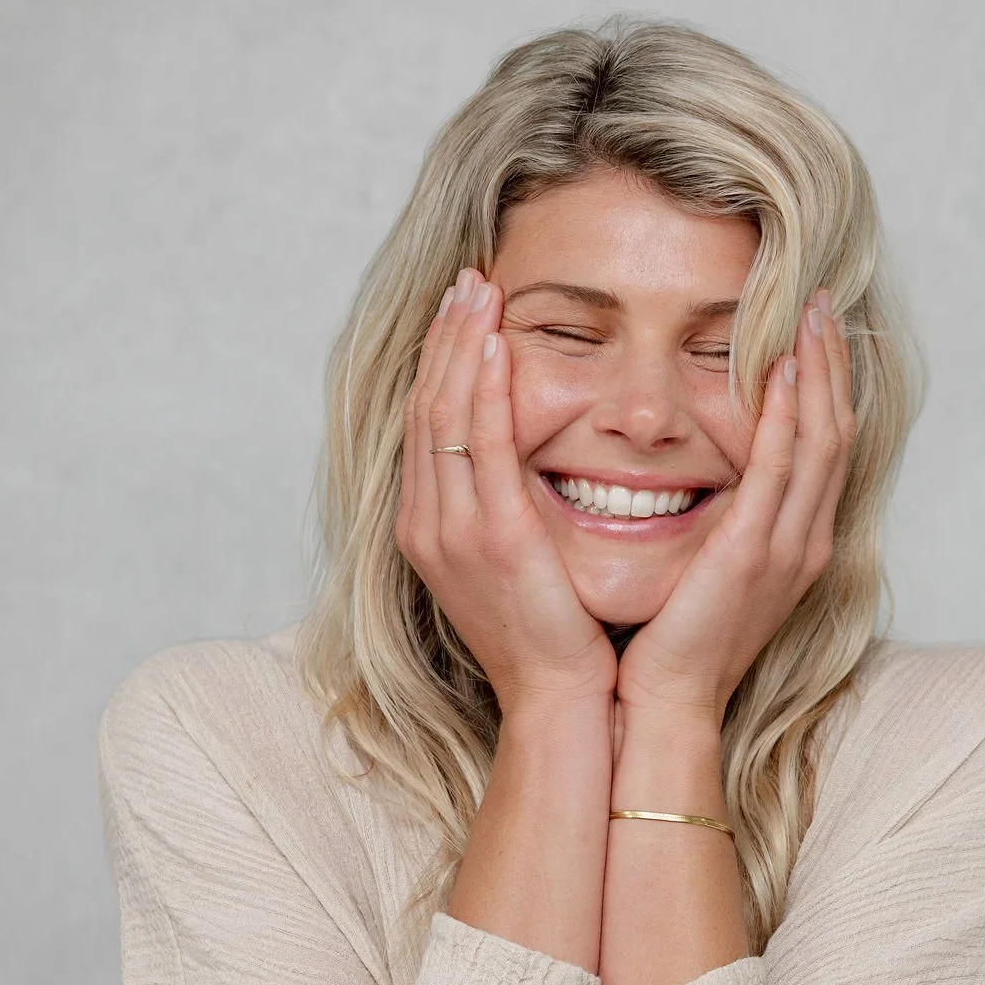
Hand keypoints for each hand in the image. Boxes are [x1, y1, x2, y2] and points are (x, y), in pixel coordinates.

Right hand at [396, 269, 617, 710]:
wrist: (558, 703)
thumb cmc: (551, 639)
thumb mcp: (517, 566)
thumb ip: (505, 513)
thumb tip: (521, 470)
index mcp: (429, 529)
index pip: (426, 424)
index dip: (440, 363)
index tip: (461, 313)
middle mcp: (428, 524)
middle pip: (426, 407)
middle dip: (444, 339)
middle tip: (465, 280)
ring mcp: (454, 530)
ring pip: (445, 414)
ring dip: (461, 345)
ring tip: (478, 291)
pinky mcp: (495, 536)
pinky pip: (482, 445)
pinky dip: (484, 388)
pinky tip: (496, 343)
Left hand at [616, 290, 856, 717]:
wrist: (666, 706)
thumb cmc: (674, 644)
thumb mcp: (708, 571)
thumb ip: (720, 522)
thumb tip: (704, 476)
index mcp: (796, 544)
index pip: (823, 447)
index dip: (826, 386)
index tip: (814, 334)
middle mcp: (805, 541)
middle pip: (835, 432)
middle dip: (831, 365)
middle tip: (821, 303)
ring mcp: (786, 549)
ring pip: (819, 442)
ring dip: (817, 374)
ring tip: (809, 316)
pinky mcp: (752, 554)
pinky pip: (779, 471)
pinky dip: (785, 418)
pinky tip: (781, 372)